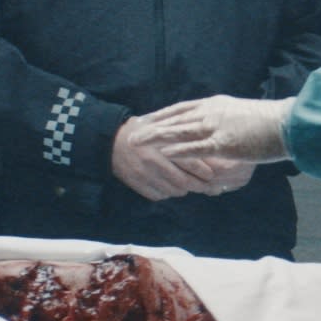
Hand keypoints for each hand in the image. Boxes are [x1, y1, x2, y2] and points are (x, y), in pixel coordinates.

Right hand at [111, 112, 250, 200]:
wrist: (109, 141)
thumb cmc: (140, 131)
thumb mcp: (158, 124)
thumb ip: (178, 130)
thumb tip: (205, 134)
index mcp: (161, 145)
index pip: (188, 162)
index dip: (203, 171)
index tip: (211, 174)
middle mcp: (152, 161)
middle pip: (183, 181)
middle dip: (197, 186)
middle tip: (207, 187)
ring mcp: (143, 175)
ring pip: (172, 191)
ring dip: (183, 190)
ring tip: (189, 186)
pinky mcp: (136, 184)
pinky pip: (158, 195)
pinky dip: (167, 193)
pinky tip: (170, 187)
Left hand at [139, 94, 293, 166]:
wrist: (287, 123)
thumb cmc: (267, 120)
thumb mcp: (239, 112)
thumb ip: (222, 117)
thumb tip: (212, 122)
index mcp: (214, 104)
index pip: (180, 108)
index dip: (161, 114)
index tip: (145, 119)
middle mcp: (211, 112)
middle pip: (174, 119)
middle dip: (151, 126)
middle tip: (131, 132)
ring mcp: (217, 127)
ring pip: (179, 132)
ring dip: (156, 137)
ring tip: (138, 142)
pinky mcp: (224, 144)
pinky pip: (196, 148)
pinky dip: (178, 151)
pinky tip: (164, 153)